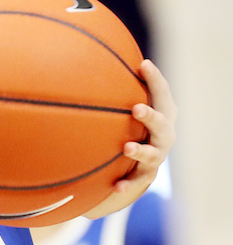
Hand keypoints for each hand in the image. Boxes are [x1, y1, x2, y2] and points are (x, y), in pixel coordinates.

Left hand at [85, 59, 176, 218]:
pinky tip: (115, 187)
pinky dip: (127, 184)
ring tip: (127, 147)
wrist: (140, 163)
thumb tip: (82, 57)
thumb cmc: (132, 124)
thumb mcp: (127, 106)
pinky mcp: (144, 175)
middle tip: (137, 108)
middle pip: (162, 124)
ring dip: (141, 151)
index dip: (155, 79)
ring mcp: (156, 156)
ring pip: (153, 155)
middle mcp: (163, 135)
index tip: (143, 64)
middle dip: (151, 116)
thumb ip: (115, 87)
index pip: (162, 93)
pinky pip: (136, 181)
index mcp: (162, 113)